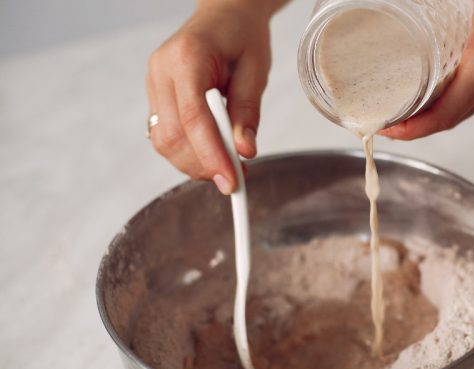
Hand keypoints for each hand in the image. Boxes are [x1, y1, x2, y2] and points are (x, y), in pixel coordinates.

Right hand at [147, 3, 272, 193]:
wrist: (224, 15)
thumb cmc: (242, 37)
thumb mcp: (256, 70)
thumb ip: (248, 111)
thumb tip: (245, 151)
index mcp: (187, 57)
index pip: (193, 118)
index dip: (211, 155)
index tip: (231, 182)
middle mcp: (161, 71)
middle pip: (172, 135)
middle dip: (203, 165)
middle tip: (234, 179)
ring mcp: (153, 83)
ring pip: (163, 141)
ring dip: (194, 163)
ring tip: (226, 168)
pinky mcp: (155, 96)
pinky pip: (164, 134)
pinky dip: (187, 152)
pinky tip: (211, 155)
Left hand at [381, 0, 473, 139]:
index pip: (443, 115)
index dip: (409, 129)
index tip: (381, 126)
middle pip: (448, 119)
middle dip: (411, 126)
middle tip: (380, 116)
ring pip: (462, 108)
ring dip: (429, 114)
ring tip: (400, 105)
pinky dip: (449, 98)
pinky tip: (436, 83)